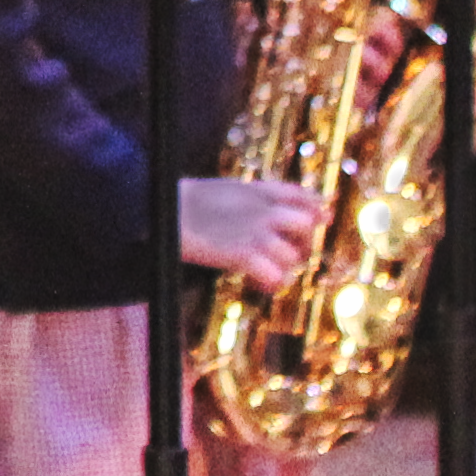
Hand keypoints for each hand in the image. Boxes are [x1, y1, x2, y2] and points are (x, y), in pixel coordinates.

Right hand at [182, 176, 326, 283]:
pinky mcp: (241, 254)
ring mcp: (255, 232)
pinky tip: (258, 285)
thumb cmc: (181, 203)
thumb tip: (291, 207)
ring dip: (284, 268)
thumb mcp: (225, 191)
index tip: (319, 219)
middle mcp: (263, 211)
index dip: (315, 210)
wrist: (157, 209)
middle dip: (303, 244)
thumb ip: (255, 196)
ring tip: (267, 275)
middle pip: (307, 227)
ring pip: (293, 256)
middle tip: (287, 256)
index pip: (305, 198)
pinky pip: (275, 276)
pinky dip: (272, 284)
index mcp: (257, 192)